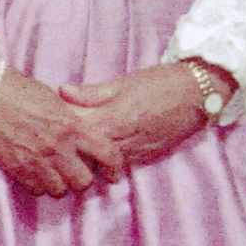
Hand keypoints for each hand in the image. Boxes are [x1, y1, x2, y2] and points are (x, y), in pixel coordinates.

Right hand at [0, 47, 118, 199]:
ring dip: (59, 184)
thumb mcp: (53, 100)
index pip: (107, 154)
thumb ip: (70, 119)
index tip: (113, 172)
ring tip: (54, 175)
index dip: (115, 167)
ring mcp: (36, 160)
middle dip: (82, 179)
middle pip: (84, 182)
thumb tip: (81, 132)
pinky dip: (38, 185)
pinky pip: (36, 190)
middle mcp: (57, 146)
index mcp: (71, 125)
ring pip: (60, 190)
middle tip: (77, 172)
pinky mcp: (16, 168)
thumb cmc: (16, 89)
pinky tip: (35, 174)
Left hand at [56, 62, 215, 174]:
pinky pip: (121, 163)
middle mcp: (125, 140)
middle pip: (88, 153)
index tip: (46, 127)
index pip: (79, 131)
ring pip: (104, 164)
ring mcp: (137, 151)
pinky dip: (107, 162)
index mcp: (116, 118)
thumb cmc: (161, 82)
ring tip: (68, 155)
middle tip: (52, 146)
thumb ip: (91, 92)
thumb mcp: (124, 82)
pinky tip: (96, 158)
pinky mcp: (148, 156)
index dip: (61, 130)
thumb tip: (61, 90)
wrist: (199, 93)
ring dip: (87, 160)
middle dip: (70, 150)